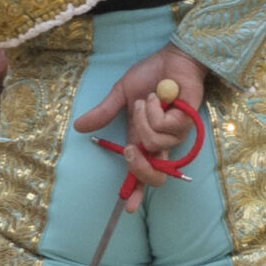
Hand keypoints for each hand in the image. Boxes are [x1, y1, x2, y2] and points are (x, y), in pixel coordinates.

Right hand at [72, 46, 206, 211]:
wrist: (173, 56)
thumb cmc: (151, 74)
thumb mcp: (121, 94)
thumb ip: (103, 113)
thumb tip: (78, 127)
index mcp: (144, 139)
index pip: (142, 172)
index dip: (136, 190)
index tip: (129, 208)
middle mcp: (161, 141)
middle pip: (156, 175)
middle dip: (139, 166)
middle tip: (130, 147)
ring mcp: (176, 134)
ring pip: (153, 145)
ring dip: (144, 119)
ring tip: (149, 99)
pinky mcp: (187, 122)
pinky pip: (164, 128)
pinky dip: (156, 109)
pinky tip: (161, 95)